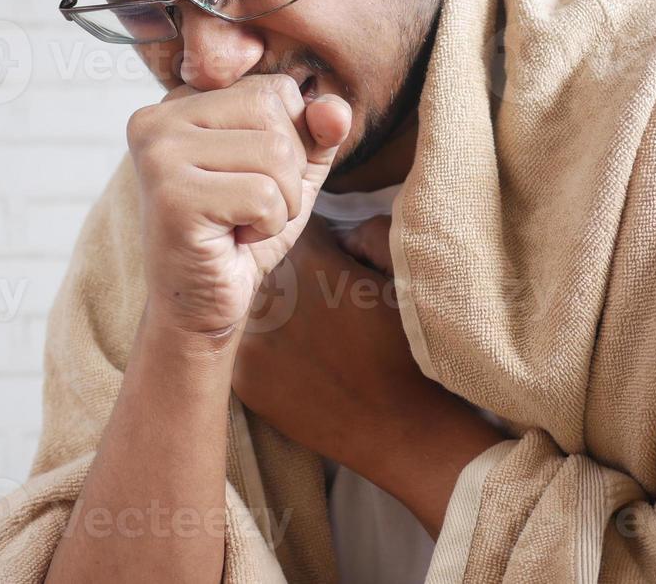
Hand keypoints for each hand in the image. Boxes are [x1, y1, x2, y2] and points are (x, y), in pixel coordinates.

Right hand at [126, 74, 351, 335]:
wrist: (201, 306)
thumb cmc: (242, 234)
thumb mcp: (291, 173)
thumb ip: (316, 131)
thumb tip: (335, 109)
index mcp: (181, 102)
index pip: (276, 89)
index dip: (290, 141)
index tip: (248, 179)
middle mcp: (158, 118)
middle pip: (275, 112)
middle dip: (287, 172)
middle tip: (247, 208)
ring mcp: (158, 155)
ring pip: (276, 153)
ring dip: (279, 202)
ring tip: (241, 223)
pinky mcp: (172, 196)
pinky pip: (264, 194)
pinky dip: (267, 226)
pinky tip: (233, 240)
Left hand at [232, 215, 502, 535]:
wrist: (402, 429)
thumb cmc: (411, 350)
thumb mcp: (403, 277)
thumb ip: (370, 234)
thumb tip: (341, 233)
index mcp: (309, 263)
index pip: (287, 227)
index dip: (306, 236)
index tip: (323, 254)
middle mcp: (269, 298)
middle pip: (261, 267)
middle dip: (282, 273)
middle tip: (314, 296)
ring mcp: (250, 343)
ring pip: (249, 308)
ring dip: (268, 311)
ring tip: (302, 331)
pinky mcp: (243, 381)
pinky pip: (244, 347)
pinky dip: (262, 348)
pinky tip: (294, 361)